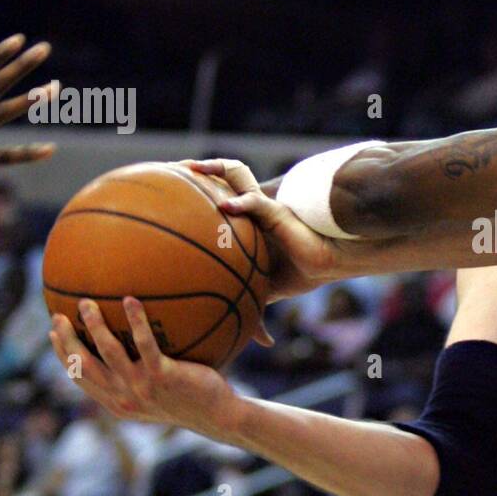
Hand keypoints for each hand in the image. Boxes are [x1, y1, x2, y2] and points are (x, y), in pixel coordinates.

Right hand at [49, 297, 238, 438]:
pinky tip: (131, 300)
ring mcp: (141, 387)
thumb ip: (135, 378)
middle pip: (83, 366)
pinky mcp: (162, 376)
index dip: (63, 356)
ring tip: (86, 303)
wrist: (215, 415)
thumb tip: (126, 349)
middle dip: (67, 340)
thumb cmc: (187, 400)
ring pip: (108, 351)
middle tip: (58, 315)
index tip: (53, 334)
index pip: (80, 378)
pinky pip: (145, 342)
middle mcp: (124, 398)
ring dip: (94, 325)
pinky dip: (136, 320)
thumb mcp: (154, 395)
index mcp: (117, 403)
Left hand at [184, 158, 341, 301]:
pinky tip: (226, 207)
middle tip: (176, 168)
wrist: (323, 266)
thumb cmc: (299, 271)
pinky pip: (255, 202)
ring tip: (192, 168)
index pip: (222, 193)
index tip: (173, 189)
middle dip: (201, 168)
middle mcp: (254, 207)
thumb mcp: (262, 284)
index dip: (200, 185)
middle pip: (225, 176)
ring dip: (215, 168)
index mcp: (248, 220)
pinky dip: (241, 203)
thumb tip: (245, 327)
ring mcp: (264, 206)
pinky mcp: (277, 212)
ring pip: (237, 173)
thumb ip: (247, 295)